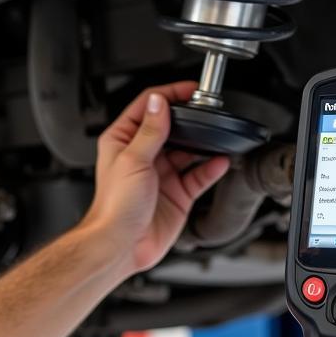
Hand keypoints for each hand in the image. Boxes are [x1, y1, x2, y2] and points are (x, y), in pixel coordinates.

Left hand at [79, 82, 230, 279]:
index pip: (148, 107)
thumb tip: (160, 102)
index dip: (169, 95)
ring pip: (188, 151)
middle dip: (189, 120)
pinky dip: (211, 167)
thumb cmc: (114, 207)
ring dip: (203, 144)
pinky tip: (220, 161)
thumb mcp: (133, 159)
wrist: (121, 246)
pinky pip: (199, 175)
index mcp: (123, 140)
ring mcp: (161, 174)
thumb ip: (150, 131)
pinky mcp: (177, 193)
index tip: (189, 90)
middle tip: (207, 112)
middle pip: (171, 127)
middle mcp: (142, 155)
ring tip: (217, 135)